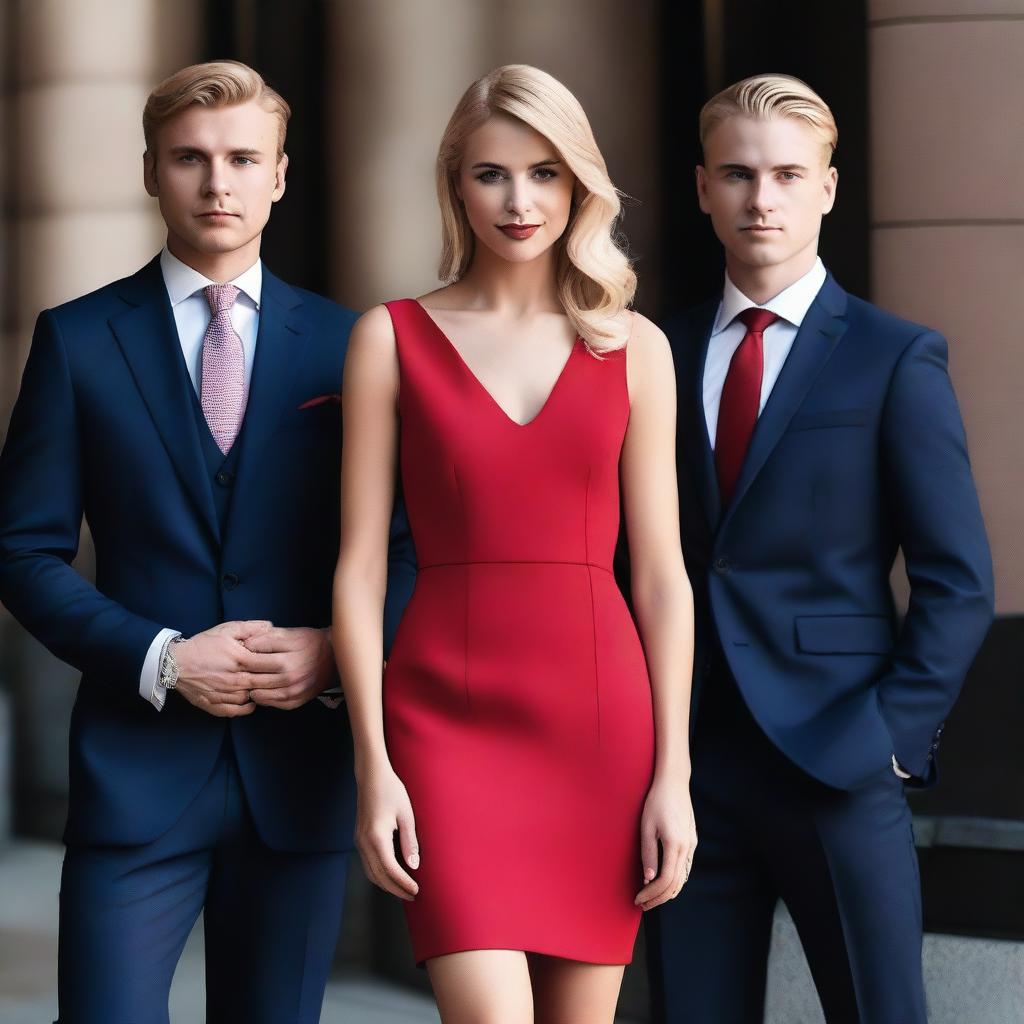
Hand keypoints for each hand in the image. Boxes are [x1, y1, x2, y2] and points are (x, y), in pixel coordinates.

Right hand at [172, 620, 272, 716]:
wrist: (174, 662)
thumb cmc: (202, 644)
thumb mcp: (226, 629)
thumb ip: (250, 627)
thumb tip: (271, 627)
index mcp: (239, 659)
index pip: (268, 665)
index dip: (277, 665)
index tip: (282, 664)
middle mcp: (233, 679)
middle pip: (261, 683)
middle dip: (270, 681)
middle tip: (275, 678)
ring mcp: (223, 694)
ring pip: (249, 697)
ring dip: (256, 693)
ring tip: (259, 687)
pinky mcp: (212, 704)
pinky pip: (234, 711)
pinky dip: (244, 708)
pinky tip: (249, 701)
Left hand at [242, 626, 334, 709]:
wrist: (334, 659)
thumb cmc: (310, 643)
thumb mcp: (291, 633)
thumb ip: (268, 636)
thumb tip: (245, 643)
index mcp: (289, 655)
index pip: (254, 655)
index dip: (242, 651)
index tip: (240, 649)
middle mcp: (291, 675)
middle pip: (253, 676)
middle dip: (242, 671)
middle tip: (237, 666)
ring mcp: (293, 691)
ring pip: (258, 692)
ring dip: (249, 686)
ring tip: (248, 677)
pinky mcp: (295, 701)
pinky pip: (270, 703)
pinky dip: (261, 696)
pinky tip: (260, 688)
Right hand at [355, 762, 419, 900]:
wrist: (371, 776)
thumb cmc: (391, 791)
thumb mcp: (406, 815)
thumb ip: (409, 842)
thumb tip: (413, 866)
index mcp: (376, 837)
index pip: (390, 870)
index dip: (403, 883)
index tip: (416, 890)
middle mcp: (364, 843)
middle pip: (378, 876)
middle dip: (395, 889)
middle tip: (412, 895)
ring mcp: (359, 841)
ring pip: (371, 872)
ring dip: (386, 884)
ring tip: (403, 890)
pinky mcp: (359, 838)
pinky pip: (367, 864)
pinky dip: (379, 874)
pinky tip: (391, 875)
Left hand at [635, 774, 697, 910]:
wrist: (674, 782)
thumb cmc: (656, 801)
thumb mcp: (646, 827)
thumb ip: (648, 854)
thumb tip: (648, 879)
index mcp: (675, 845)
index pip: (665, 880)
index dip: (652, 894)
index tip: (639, 899)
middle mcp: (687, 847)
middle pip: (676, 884)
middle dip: (659, 897)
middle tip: (642, 904)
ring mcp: (691, 844)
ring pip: (683, 878)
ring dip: (668, 891)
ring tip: (651, 896)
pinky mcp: (692, 840)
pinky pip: (685, 868)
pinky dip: (675, 880)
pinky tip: (664, 881)